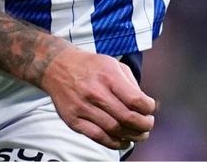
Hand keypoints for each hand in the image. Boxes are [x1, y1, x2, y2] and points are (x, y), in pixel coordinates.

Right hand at [38, 47, 155, 150]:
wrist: (56, 66)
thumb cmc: (90, 66)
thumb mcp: (113, 64)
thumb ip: (131, 84)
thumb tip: (148, 106)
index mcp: (107, 75)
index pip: (136, 100)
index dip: (149, 109)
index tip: (150, 109)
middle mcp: (95, 92)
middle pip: (127, 118)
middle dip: (144, 126)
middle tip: (148, 125)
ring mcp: (83, 108)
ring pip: (115, 130)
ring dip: (133, 136)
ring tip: (139, 134)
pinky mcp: (73, 120)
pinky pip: (98, 138)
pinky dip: (115, 143)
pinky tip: (123, 140)